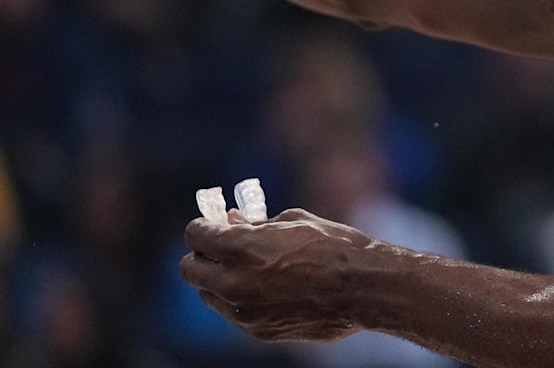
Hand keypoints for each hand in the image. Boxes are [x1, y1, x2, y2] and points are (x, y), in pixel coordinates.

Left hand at [181, 208, 381, 341]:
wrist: (362, 288)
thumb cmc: (333, 247)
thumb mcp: (293, 222)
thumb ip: (256, 224)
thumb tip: (233, 221)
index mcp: (239, 248)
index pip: (195, 235)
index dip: (203, 227)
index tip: (213, 225)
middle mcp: (233, 282)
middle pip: (190, 269)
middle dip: (203, 256)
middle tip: (222, 248)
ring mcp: (243, 311)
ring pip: (209, 295)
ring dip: (219, 280)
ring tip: (248, 270)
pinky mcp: (257, 331)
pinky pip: (234, 313)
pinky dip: (240, 300)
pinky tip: (268, 289)